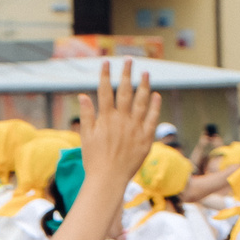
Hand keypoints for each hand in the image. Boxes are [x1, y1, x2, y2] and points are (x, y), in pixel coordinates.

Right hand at [75, 62, 161, 188]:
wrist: (108, 180)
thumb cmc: (94, 160)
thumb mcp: (86, 137)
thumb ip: (87, 115)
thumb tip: (83, 96)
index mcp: (106, 118)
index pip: (105, 91)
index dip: (105, 75)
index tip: (106, 62)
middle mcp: (122, 120)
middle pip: (125, 91)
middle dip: (126, 74)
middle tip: (129, 60)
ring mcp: (135, 128)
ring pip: (141, 101)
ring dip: (143, 85)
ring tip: (145, 73)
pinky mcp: (146, 139)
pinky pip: (152, 119)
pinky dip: (155, 106)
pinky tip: (156, 95)